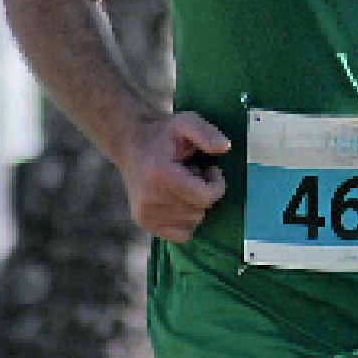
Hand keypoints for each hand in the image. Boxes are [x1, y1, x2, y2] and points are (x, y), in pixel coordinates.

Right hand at [119, 111, 230, 241]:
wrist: (132, 143)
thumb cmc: (165, 133)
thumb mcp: (187, 122)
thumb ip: (207, 133)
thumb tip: (225, 147)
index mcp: (160, 175)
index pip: (204, 198)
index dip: (216, 185)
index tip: (211, 169)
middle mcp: (149, 199)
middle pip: (200, 211)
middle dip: (204, 193)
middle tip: (193, 173)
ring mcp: (145, 214)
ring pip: (192, 223)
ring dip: (195, 205)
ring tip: (183, 184)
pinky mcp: (144, 222)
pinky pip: (181, 235)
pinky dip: (187, 220)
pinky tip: (180, 200)